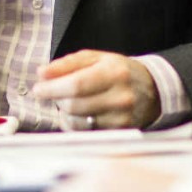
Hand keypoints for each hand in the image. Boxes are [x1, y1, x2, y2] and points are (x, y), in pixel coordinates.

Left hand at [34, 50, 160, 128]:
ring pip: (76, 121)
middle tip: (55, 91)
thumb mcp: (96, 59)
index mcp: (114, 73)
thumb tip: (42, 73)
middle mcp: (121, 96)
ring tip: (71, 101)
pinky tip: (79, 113)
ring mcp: (121, 117)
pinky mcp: (118, 132)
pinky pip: (84, 132)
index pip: (76, 84)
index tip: (38, 88)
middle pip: (74, 105)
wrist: (152, 89)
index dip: (53, 88)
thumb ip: (68, 64)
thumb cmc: (119, 71)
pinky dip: (75, 123)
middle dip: (57, 99)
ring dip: (65, 112)